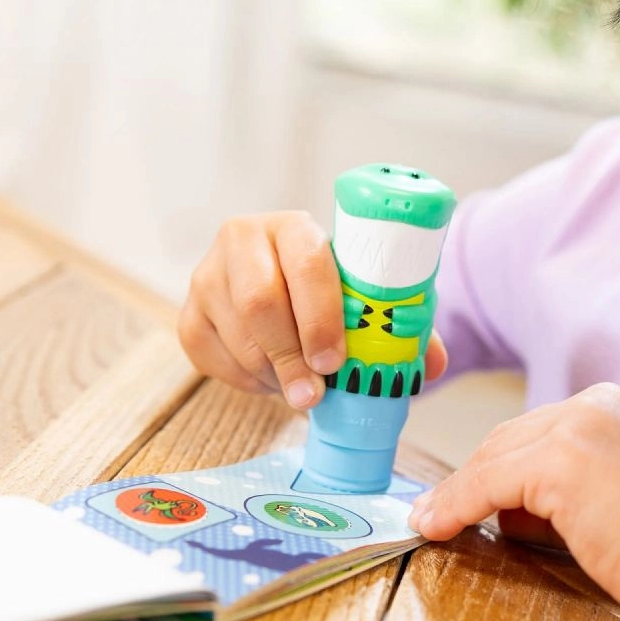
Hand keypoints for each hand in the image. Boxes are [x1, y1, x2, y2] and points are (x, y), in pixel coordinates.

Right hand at [179, 211, 447, 408]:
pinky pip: (212, 358)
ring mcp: (207, 275)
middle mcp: (242, 239)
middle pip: (259, 301)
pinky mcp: (189, 314)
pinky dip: (246, 381)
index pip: (307, 262)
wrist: (277, 281)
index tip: (335, 361)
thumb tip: (429, 366)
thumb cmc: (328, 291)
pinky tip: (271, 381)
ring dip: (272, 374)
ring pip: (236, 335)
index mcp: (294, 226)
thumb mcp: (363, 296)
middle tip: (315, 394)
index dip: (321, 316)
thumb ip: (397, 325)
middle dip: (291, 356)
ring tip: (300, 390)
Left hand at [408, 382, 619, 616]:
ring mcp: (574, 430)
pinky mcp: (558, 462)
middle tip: (437, 510)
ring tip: (433, 521)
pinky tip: (434, 526)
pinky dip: (454, 505)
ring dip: (456, 496)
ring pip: (490, 462)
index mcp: (606, 406)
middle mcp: (588, 406)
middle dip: (470, 479)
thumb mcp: (612, 496)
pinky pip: (485, 485)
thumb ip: (562, 489)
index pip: (531, 433)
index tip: (462, 493)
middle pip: (506, 441)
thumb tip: (506, 511)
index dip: (492, 468)